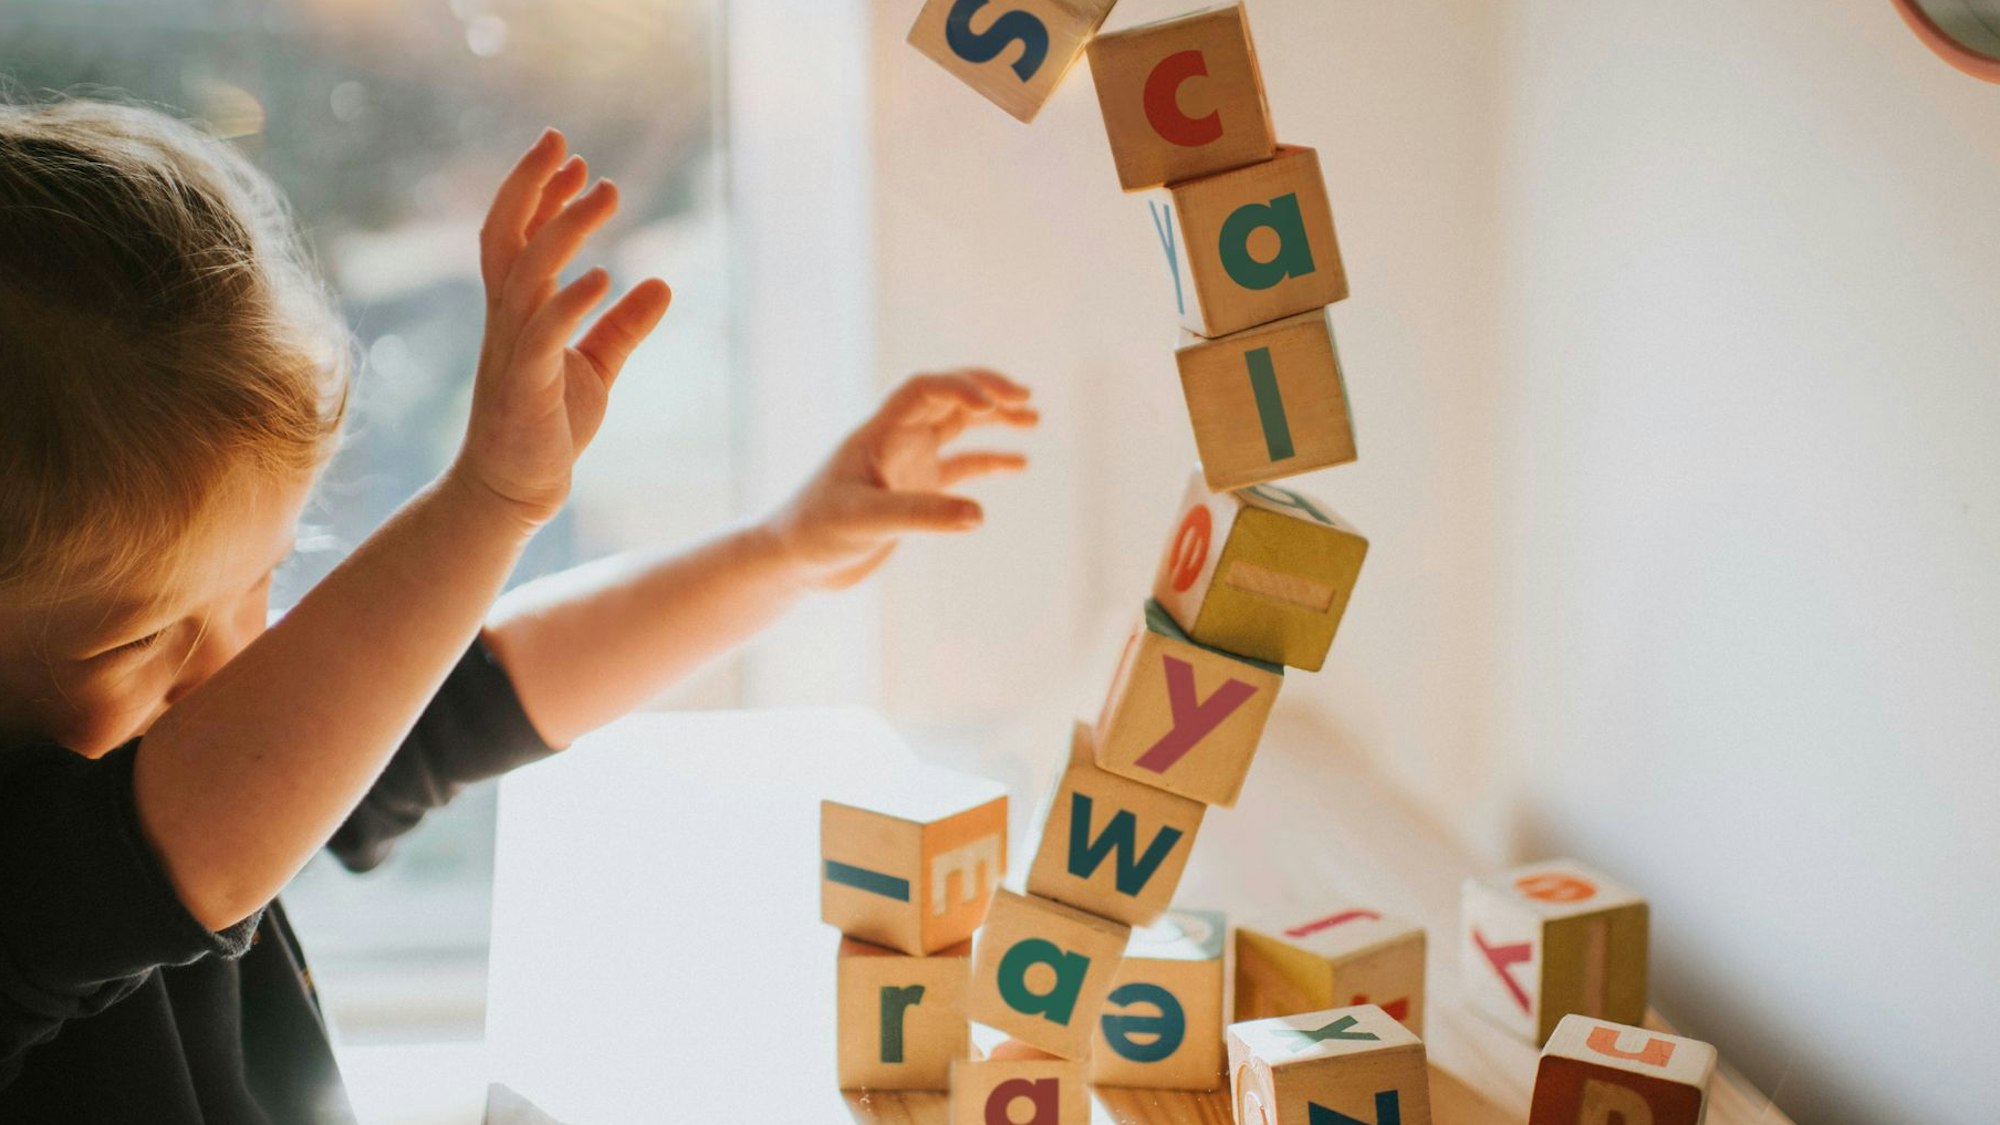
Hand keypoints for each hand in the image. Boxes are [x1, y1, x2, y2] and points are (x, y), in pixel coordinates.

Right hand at [452, 128, 673, 529]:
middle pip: (506, 237)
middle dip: (531, 186)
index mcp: (517, 312)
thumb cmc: (548, 426)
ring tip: (604, 194)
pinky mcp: (526, 386)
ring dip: (564, 229)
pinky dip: (570, 301)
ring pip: (526, 274)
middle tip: (565, 144)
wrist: (515, 490)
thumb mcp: (595, 367)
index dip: (537, 193)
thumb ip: (623, 325)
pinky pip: (543, 334)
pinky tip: (603, 276)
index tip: (569, 157)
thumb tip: (661, 283)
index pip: (516, 236)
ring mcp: (511, 350)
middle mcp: (505, 321)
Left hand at [768, 370, 1038, 590]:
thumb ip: (921, 515)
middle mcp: (896, 439)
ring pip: (958, 426)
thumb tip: (978, 515)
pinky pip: (961, 466)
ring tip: (1033, 418)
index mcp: (878, 432)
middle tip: (1026, 397)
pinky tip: (1019, 463)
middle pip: (948, 396)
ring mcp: (908, 463)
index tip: (992, 407)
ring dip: (994, 419)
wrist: (795, 561)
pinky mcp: (916, 491)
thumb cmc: (816, 532)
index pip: (924, 390)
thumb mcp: (866, 522)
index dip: (960, 388)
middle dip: (987, 390)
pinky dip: (989, 461)